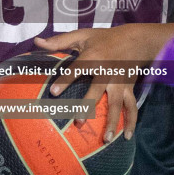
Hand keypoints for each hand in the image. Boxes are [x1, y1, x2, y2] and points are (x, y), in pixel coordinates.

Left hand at [35, 25, 169, 140]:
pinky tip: (127, 136)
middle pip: (97, 91)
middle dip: (88, 106)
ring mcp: (119, 83)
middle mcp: (107, 72)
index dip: (65, 80)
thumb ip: (59, 41)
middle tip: (78, 122)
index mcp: (93, 57)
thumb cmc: (105, 38)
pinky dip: (131, 121)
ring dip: (112, 121)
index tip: (53, 93)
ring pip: (117, 104)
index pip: (77, 69)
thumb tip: (37, 42)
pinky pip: (131, 107)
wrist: (137, 40)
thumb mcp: (82, 35)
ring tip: (106, 139)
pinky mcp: (128, 89)